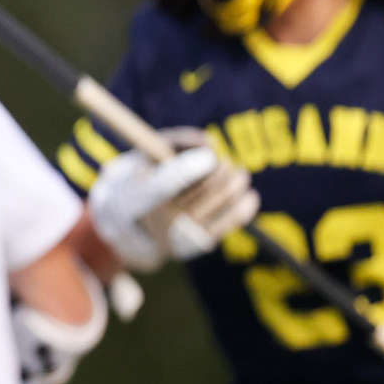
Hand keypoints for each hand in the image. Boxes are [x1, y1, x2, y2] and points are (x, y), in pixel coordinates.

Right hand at [87, 129, 257, 271]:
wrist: (134, 225)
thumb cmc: (147, 176)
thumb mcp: (150, 152)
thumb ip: (179, 140)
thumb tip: (212, 146)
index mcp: (142, 193)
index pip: (173, 180)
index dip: (196, 164)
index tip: (211, 155)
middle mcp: (161, 217)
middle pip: (206, 186)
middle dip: (224, 168)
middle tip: (226, 163)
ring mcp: (180, 233)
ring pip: (223, 199)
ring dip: (238, 181)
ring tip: (238, 174)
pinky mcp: (197, 244)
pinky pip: (231, 221)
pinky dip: (245, 204)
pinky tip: (248, 195)